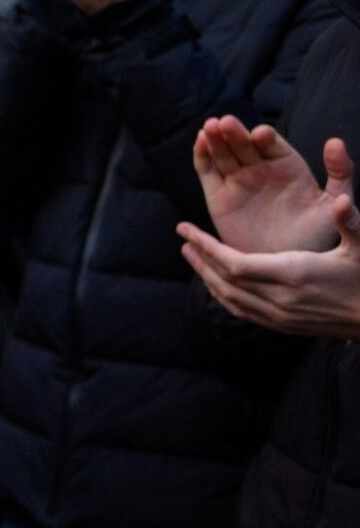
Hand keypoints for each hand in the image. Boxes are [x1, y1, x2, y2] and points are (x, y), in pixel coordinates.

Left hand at [178, 192, 359, 340]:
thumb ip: (349, 222)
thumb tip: (340, 200)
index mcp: (295, 275)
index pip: (236, 264)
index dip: (207, 248)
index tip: (186, 229)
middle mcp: (282, 299)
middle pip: (225, 281)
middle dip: (200, 259)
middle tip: (184, 238)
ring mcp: (280, 317)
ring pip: (229, 298)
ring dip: (206, 276)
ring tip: (191, 255)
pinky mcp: (283, 327)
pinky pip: (242, 311)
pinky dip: (222, 296)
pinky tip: (214, 283)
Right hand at [194, 118, 352, 253]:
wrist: (285, 265)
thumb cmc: (315, 236)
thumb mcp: (333, 202)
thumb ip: (340, 172)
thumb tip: (334, 141)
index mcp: (287, 166)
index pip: (273, 145)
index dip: (266, 138)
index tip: (261, 134)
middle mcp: (260, 169)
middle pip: (244, 145)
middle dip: (235, 133)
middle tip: (227, 123)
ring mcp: (237, 180)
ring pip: (223, 153)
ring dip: (215, 138)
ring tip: (210, 127)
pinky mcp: (217, 195)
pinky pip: (207, 171)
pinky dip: (201, 155)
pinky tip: (200, 140)